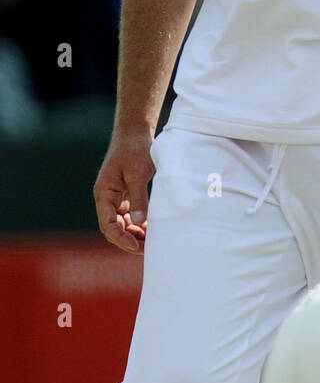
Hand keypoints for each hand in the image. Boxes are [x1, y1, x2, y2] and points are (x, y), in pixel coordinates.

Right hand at [93, 129, 153, 253]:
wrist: (135, 132)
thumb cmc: (134, 149)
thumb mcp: (137, 173)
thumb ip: (138, 198)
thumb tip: (138, 222)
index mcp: (104, 193)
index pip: (108, 224)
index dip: (121, 238)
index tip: (137, 246)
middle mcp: (107, 198)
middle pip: (115, 227)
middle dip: (130, 240)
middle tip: (149, 250)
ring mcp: (116, 197)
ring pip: (123, 223)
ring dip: (135, 234)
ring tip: (152, 242)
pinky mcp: (126, 194)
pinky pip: (130, 215)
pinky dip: (139, 224)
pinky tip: (152, 229)